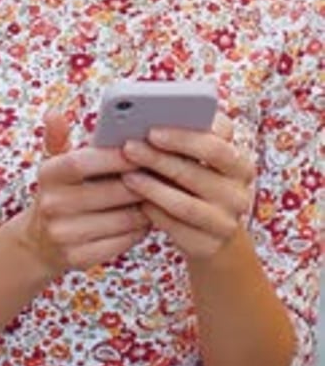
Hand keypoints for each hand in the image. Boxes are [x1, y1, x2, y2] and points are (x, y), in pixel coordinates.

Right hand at [19, 111, 148, 275]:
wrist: (38, 243)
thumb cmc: (59, 191)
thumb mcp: (54, 162)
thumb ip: (58, 137)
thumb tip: (53, 112)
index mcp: (48, 174)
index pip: (83, 161)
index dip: (115, 157)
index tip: (142, 148)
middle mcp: (52, 205)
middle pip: (109, 192)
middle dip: (141, 182)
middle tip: (165, 172)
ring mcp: (64, 235)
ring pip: (121, 219)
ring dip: (147, 207)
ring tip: (163, 194)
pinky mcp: (78, 259)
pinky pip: (122, 242)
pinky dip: (139, 229)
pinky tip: (148, 217)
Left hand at [120, 113, 255, 260]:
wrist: (212, 233)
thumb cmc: (196, 182)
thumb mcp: (199, 159)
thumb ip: (186, 139)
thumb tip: (146, 120)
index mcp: (239, 162)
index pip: (216, 144)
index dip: (183, 137)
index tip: (152, 129)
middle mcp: (238, 192)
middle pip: (196, 171)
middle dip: (159, 158)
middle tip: (129, 147)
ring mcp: (227, 221)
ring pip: (184, 203)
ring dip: (151, 187)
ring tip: (126, 175)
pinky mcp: (210, 245)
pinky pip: (176, 227)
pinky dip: (154, 212)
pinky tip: (137, 201)